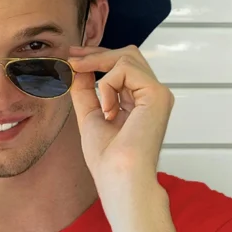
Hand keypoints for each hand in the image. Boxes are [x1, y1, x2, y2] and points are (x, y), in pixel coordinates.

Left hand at [68, 43, 174, 191]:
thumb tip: (78, 66)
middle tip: (72, 59)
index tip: (74, 58)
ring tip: (87, 89)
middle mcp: (152, 96)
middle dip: (97, 54)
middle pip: (128, 55)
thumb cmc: (108, 159)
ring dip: (98, 67)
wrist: (119, 177)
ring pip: (127, 57)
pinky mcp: (157, 94)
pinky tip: (108, 110)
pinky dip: (108, 85)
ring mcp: (158, 94)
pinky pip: (126, 69)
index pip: (124, 67)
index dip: (98, 57)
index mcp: (140, 102)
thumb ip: (86, 91)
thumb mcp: (90, 116)